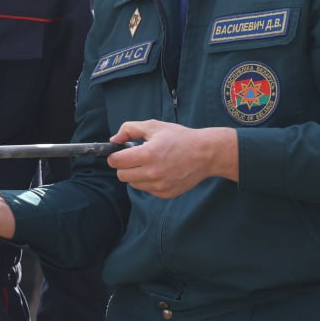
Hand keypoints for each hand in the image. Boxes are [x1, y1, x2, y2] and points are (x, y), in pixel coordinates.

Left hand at [106, 120, 237, 197]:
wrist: (205, 154)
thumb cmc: (180, 138)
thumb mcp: (154, 126)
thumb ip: (130, 129)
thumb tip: (114, 140)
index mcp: (147, 154)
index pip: (116, 162)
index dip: (115, 156)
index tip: (119, 152)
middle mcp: (152, 173)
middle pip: (122, 175)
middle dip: (124, 166)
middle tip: (134, 158)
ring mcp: (159, 185)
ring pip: (133, 184)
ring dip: (136, 175)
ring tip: (150, 163)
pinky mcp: (166, 193)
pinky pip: (147, 190)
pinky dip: (148, 182)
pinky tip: (160, 171)